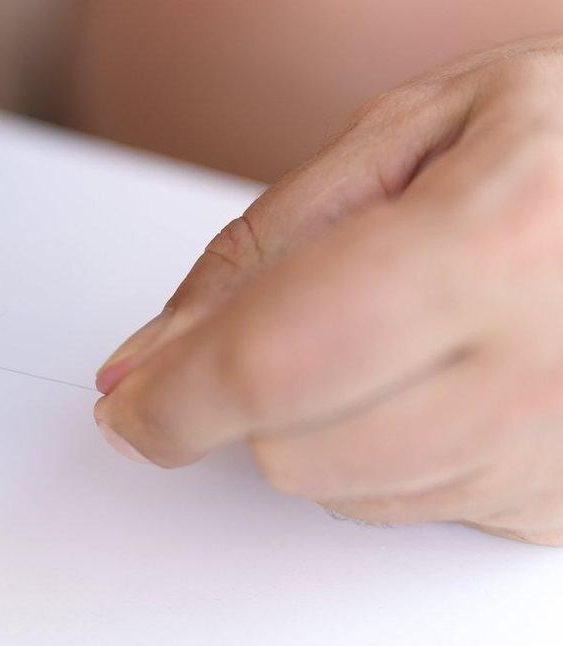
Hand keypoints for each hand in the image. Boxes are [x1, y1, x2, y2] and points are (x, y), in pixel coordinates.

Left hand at [94, 39, 562, 544]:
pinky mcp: (562, 499)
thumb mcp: (404, 136)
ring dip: (320, 424)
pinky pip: (411, 510)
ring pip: (345, 493)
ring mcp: (560, 448)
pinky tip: (438, 377)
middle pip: (294, 453)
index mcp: (493, 241)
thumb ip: (259, 251)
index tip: (127, 408)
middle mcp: (541, 365)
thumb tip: (146, 362)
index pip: (272, 365)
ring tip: (395, 331)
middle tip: (296, 320)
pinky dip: (386, 452)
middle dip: (250, 398)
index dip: (172, 399)